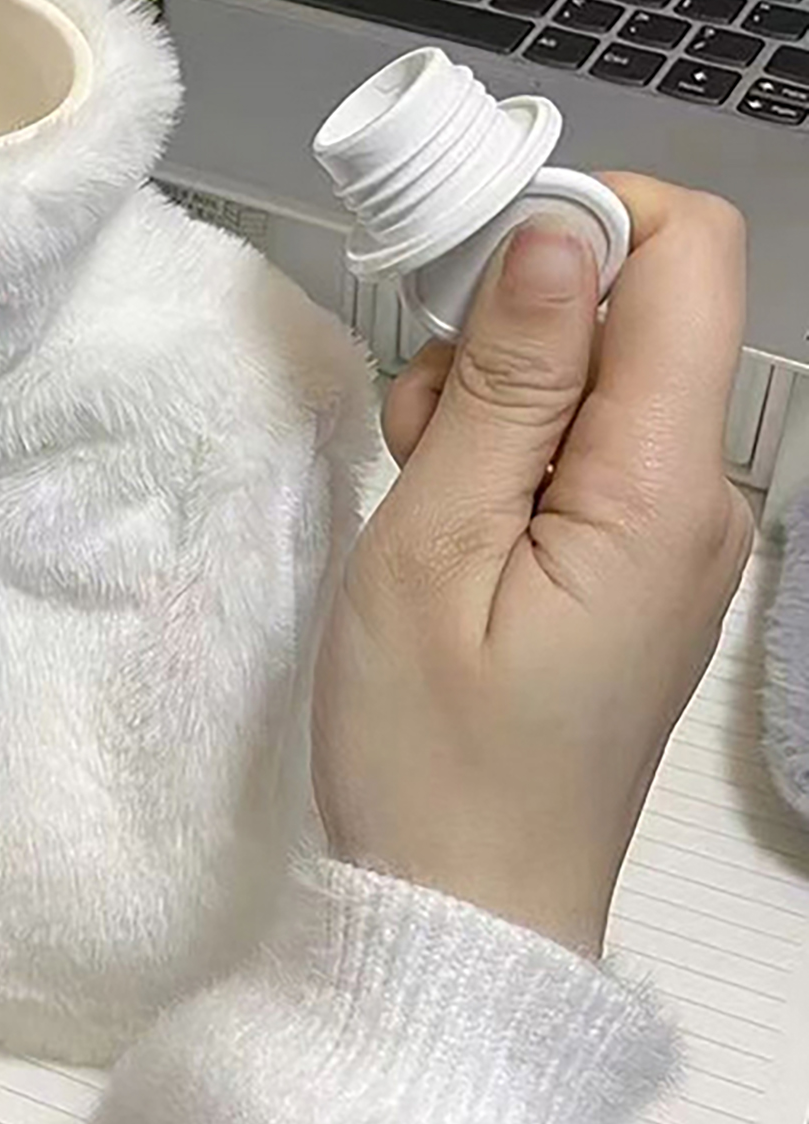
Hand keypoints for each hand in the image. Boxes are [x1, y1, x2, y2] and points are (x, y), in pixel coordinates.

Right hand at [313, 175, 754, 955]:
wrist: (463, 905)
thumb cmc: (429, 742)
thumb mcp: (435, 545)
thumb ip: (508, 383)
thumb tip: (561, 231)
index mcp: (664, 485)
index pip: (688, 258)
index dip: (584, 219)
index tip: (467, 273)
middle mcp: (704, 494)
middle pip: (633, 313)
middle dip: (511, 324)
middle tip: (420, 426)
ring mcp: (678, 532)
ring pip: (595, 378)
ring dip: (494, 394)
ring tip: (423, 490)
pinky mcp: (641, 560)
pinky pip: (587, 448)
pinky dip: (508, 448)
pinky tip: (450, 519)